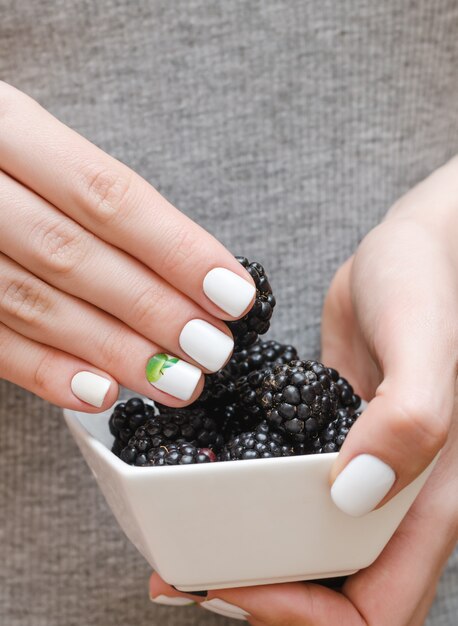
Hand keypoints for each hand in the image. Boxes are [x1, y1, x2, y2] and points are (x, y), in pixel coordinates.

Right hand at [0, 82, 255, 410]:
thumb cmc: (11, 164)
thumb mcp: (45, 148)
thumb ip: (100, 200)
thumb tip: (195, 273)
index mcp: (8, 128)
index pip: (106, 196)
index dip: (176, 250)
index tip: (233, 294)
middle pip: (72, 256)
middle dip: (152, 309)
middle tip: (212, 349)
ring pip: (32, 304)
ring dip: (113, 351)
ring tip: (176, 381)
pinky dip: (47, 372)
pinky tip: (102, 393)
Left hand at [149, 158, 457, 623]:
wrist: (412, 252)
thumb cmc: (431, 285)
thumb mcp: (427, 342)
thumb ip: (409, 419)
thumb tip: (354, 496)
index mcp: (429, 498)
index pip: (374, 607)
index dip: (305, 614)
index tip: (238, 583)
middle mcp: (393, 498)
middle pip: (331, 591)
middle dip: (260, 597)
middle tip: (189, 576)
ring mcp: (357, 470)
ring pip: (305, 550)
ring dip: (248, 560)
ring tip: (183, 548)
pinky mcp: (325, 439)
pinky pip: (288, 495)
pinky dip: (248, 507)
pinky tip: (204, 486)